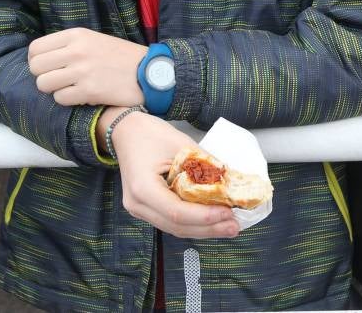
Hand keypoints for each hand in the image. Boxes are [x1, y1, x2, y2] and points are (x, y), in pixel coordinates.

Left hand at [28, 27, 146, 107]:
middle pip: (36, 67)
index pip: (35, 48)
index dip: (36, 61)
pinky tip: (80, 96)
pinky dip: (67, 100)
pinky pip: (60, 99)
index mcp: (76, 35)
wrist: (149, 71)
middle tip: (58, 80)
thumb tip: (40, 58)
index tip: (47, 67)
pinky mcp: (88, 91)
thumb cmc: (120, 57)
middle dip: (43, 76)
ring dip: (54, 90)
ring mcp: (82, 71)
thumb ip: (68, 46)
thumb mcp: (94, 40)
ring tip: (69, 88)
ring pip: (44, 84)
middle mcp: (76, 51)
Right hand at [103, 108, 239, 238]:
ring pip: (175, 228)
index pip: (177, 212)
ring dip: (203, 229)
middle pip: (177, 226)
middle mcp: (137, 205)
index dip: (205, 216)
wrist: (126, 132)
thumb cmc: (150, 134)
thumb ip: (205, 165)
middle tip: (235, 226)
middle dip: (209, 228)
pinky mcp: (146, 209)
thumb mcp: (181, 144)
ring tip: (228, 226)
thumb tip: (232, 182)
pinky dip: (193, 222)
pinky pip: (171, 221)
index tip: (229, 212)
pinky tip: (211, 220)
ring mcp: (139, 210)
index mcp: (143, 188)